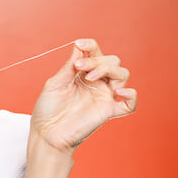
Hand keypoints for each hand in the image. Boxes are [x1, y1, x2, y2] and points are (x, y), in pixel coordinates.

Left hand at [30, 38, 137, 156]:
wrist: (46, 133)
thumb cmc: (48, 109)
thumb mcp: (55, 83)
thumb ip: (69, 67)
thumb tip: (78, 47)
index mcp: (83, 73)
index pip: (95, 53)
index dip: (90, 45)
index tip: (79, 43)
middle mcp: (96, 83)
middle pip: (112, 61)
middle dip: (97, 59)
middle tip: (80, 67)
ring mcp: (103, 96)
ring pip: (122, 74)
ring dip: (108, 70)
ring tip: (89, 77)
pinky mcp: (108, 111)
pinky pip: (130, 103)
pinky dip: (130, 95)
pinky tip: (118, 91)